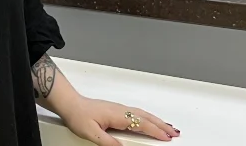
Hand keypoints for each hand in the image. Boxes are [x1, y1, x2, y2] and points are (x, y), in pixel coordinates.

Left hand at [61, 95, 179, 145]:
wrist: (70, 103)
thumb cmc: (78, 115)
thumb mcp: (91, 132)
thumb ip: (108, 142)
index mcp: (118, 114)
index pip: (141, 123)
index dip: (155, 131)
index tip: (167, 137)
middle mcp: (121, 110)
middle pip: (146, 117)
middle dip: (162, 125)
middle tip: (175, 133)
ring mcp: (119, 109)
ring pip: (143, 114)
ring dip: (157, 121)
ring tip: (168, 128)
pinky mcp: (117, 110)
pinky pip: (137, 113)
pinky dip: (148, 118)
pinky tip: (149, 121)